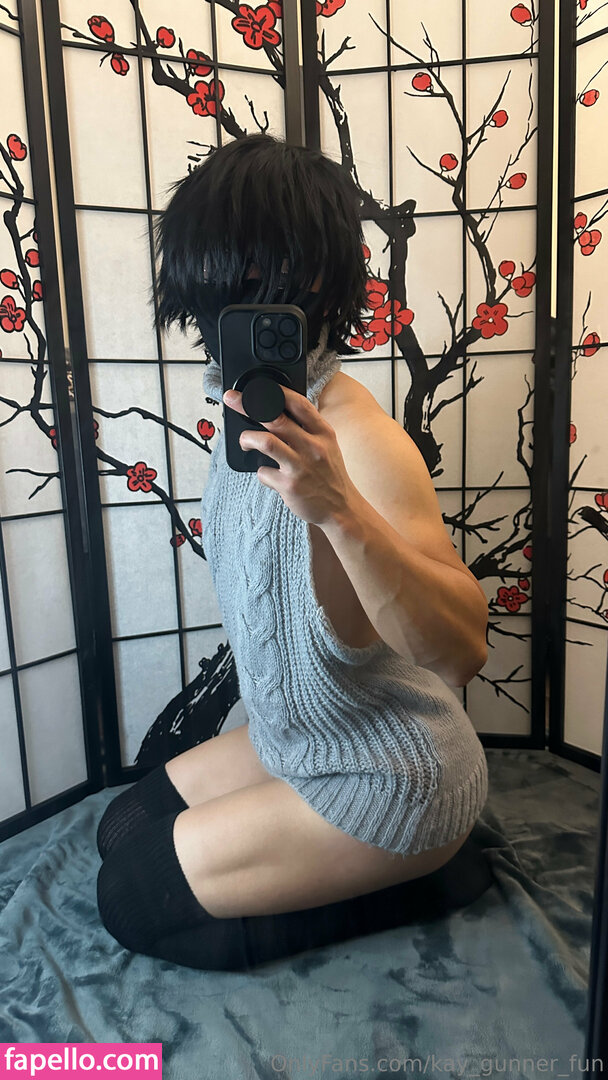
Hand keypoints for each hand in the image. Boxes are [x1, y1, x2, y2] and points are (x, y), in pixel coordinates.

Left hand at [222, 385, 356, 525]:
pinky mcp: (289, 486)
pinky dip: (261, 472)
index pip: (298, 403)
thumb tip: (279, 411)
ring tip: (245, 442)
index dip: (276, 391)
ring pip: (265, 441)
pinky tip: (268, 474)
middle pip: (275, 418)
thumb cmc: (329, 474)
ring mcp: (300, 466)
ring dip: (247, 438)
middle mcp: (313, 447)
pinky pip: (263, 472)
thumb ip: (308, 428)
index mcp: (323, 432)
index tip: (257, 388)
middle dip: (247, 406)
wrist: (340, 509)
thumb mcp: (327, 445)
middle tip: (232, 400)